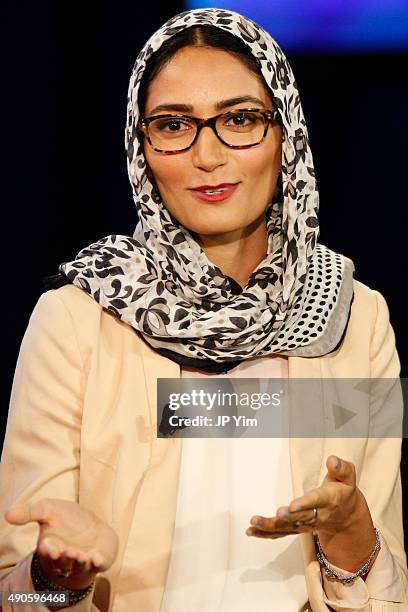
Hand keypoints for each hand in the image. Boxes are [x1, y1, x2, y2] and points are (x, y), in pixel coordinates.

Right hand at [5, 498, 118, 589]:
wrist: (92, 528)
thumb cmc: (66, 519)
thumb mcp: (47, 510)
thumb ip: (30, 512)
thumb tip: (7, 514)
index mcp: (50, 547)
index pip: (47, 552)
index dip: (47, 550)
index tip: (48, 545)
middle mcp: (65, 558)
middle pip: (62, 562)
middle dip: (63, 557)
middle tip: (66, 550)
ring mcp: (83, 561)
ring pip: (79, 565)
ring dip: (79, 561)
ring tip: (81, 554)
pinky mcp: (99, 561)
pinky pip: (98, 565)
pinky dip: (98, 562)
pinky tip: (97, 557)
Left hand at [246, 455, 376, 571]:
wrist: (347, 517)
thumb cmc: (343, 491)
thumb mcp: (348, 477)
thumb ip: (341, 468)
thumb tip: (332, 460)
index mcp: (328, 499)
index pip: (316, 501)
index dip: (305, 504)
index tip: (293, 506)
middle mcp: (317, 515)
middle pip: (300, 517)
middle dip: (287, 517)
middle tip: (276, 514)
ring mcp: (306, 524)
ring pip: (287, 527)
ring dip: (270, 526)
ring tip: (254, 523)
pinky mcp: (298, 528)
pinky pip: (282, 533)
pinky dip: (266, 534)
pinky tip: (251, 531)